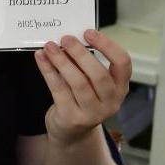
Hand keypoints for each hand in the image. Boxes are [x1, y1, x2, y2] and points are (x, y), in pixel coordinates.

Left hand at [36, 30, 133, 145]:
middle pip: (99, 74)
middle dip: (81, 54)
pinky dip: (48, 71)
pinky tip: (41, 58)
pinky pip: (59, 89)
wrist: (72, 132)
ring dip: (62, 61)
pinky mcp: (72, 118)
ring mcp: (92, 113)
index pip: (123, 63)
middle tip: (65, 39)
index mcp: (120, 87)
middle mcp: (111, 102)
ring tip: (50, 47)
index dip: (108, 45)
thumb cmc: (83, 99)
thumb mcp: (92, 82)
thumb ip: (86, 63)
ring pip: (78, 83)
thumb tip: (70, 39)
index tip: (89, 33)